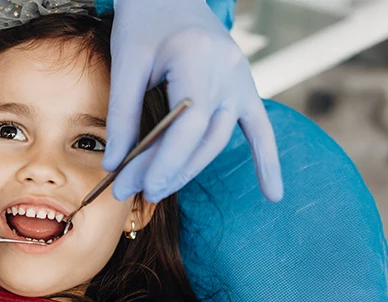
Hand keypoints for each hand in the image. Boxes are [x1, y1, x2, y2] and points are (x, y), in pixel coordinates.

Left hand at [106, 0, 282, 202]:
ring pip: (219, 139)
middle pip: (202, 138)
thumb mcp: (127, 61)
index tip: (136, 186)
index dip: (164, 160)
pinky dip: (267, 159)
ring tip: (156, 190)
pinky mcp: (244, 86)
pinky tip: (273, 194)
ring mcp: (241, 79)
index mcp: (199, 59)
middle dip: (167, 170)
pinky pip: (260, 128)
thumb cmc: (144, 22)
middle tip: (132, 193)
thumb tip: (115, 165)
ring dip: (190, 169)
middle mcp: (229, 72)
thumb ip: (122, 113)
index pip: (188, 124)